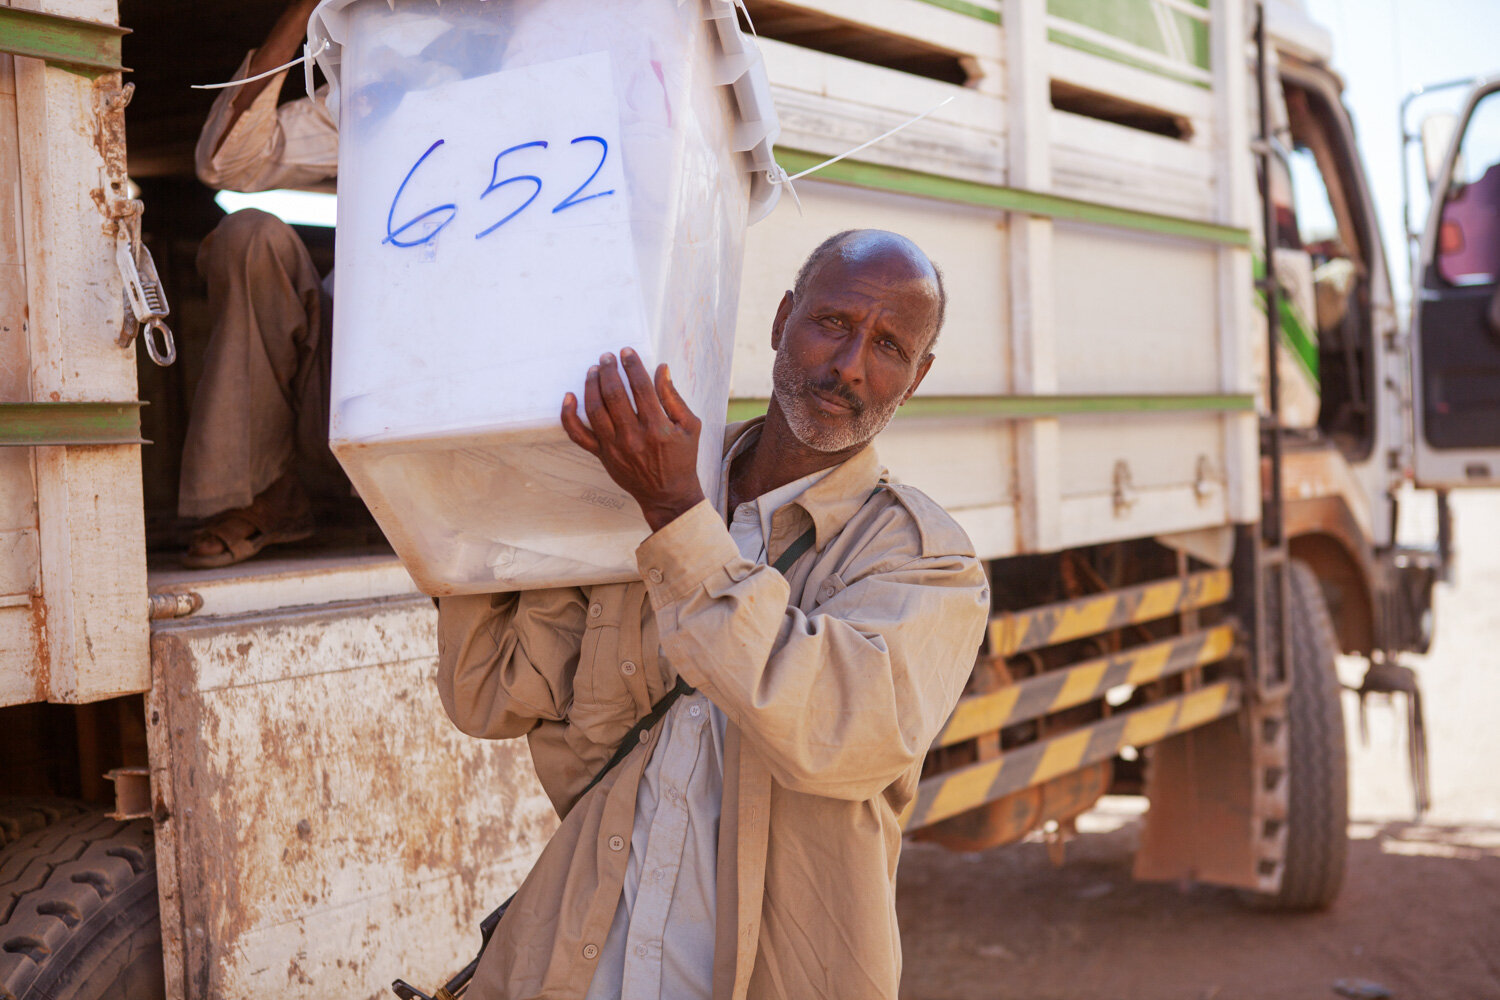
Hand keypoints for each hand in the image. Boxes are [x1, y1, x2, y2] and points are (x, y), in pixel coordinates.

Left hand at [561, 348, 705, 531]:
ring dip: (591, 384)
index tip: (626, 352)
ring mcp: (614, 447)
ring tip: (594, 369)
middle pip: (614, 394)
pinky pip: (578, 435)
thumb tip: (661, 368)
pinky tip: (569, 396)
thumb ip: (674, 397)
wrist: (667, 494)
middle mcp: (633, 436)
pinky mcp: (602, 455)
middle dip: (609, 370)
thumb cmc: (682, 457)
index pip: (641, 387)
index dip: (632, 365)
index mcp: (657, 427)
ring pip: (595, 409)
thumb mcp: (690, 426)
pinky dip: (569, 415)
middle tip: (607, 356)